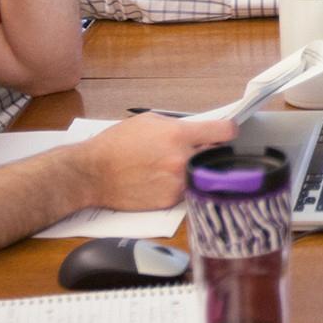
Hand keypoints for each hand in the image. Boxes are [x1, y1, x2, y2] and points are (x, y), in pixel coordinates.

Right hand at [77, 114, 237, 211]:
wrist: (93, 173)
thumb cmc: (116, 145)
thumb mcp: (149, 121)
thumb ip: (178, 125)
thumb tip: (200, 129)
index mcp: (178, 135)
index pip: (224, 131)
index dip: (229, 130)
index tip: (229, 131)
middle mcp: (182, 160)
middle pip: (217, 154)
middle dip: (212, 150)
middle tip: (203, 148)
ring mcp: (178, 182)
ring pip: (203, 174)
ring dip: (196, 169)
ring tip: (177, 164)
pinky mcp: (170, 201)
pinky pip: (187, 190)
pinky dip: (182, 184)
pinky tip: (165, 179)